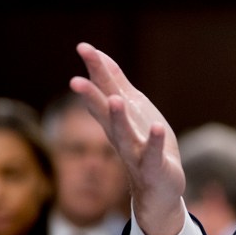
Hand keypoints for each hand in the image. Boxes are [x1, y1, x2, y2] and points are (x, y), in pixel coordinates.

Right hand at [70, 42, 185, 234]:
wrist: (159, 188)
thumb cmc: (145, 144)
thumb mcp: (133, 109)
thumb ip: (117, 85)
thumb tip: (101, 58)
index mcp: (116, 120)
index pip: (103, 91)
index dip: (95, 70)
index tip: (83, 47)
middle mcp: (121, 135)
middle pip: (105, 114)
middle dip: (92, 97)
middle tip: (76, 80)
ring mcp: (136, 152)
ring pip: (124, 136)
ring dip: (119, 119)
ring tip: (115, 100)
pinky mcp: (155, 167)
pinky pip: (153, 154)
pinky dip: (154, 142)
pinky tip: (156, 128)